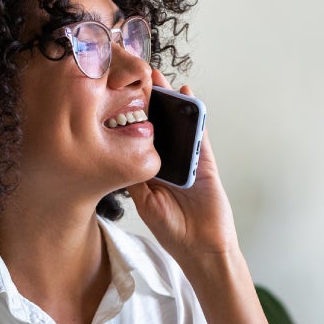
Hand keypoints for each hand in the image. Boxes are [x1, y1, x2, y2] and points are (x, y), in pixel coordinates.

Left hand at [127, 70, 240, 264]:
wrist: (202, 248)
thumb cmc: (174, 231)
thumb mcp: (146, 202)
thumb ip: (136, 178)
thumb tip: (118, 152)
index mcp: (152, 171)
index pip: (140, 138)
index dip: (131, 117)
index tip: (118, 95)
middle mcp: (169, 162)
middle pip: (159, 125)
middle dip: (149, 101)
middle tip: (137, 74)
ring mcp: (188, 160)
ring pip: (179, 124)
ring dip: (170, 100)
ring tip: (158, 76)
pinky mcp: (205, 162)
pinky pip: (199, 133)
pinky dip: (194, 114)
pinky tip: (186, 94)